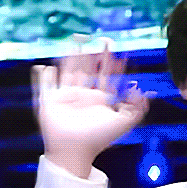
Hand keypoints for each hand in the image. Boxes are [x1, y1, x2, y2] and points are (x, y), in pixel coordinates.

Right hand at [32, 42, 149, 176]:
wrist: (75, 151)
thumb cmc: (98, 139)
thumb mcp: (124, 123)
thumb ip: (137, 109)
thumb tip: (143, 90)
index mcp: (98, 99)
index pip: (105, 75)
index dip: (110, 62)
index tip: (115, 48)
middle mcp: (82, 96)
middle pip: (86, 69)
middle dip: (90, 53)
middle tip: (93, 36)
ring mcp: (65, 98)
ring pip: (68, 72)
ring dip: (70, 57)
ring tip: (74, 42)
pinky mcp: (49, 103)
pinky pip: (45, 87)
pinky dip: (43, 78)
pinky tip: (44, 68)